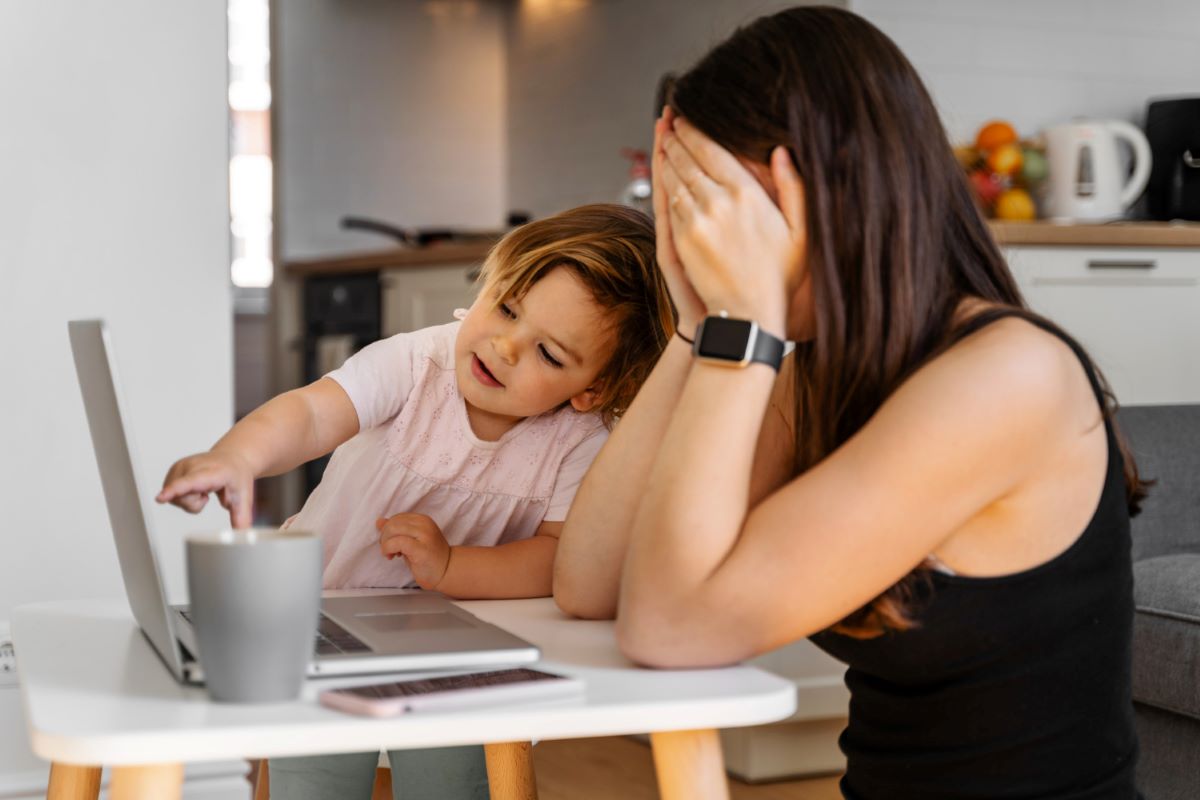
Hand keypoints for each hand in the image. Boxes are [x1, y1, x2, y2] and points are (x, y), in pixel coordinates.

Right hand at [156, 450, 254, 527]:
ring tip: (202, 490)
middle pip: (181, 498)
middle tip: (208, 494)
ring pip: (174, 498)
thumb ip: (241, 518)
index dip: (175, 491)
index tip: (161, 498)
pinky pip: (171, 494)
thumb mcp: (244, 497)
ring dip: (188, 501)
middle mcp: (192, 466)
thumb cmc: (236, 476)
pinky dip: (183, 496)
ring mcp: (179, 467)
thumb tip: (242, 537)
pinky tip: (195, 488)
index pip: (190, 483)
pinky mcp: (172, 470)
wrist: (232, 460)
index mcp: (211, 472)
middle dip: (194, 504)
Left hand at [376, 514, 450, 589]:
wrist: (446, 571)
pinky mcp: (421, 549)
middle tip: (388, 550)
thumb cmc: (428, 557)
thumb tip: (379, 521)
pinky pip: (397, 542)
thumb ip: (397, 530)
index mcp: (422, 519)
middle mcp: (424, 524)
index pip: (396, 518)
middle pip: (392, 523)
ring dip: (385, 543)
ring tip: (391, 554)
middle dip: (384, 537)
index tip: (390, 543)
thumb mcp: (411, 540)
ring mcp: (424, 535)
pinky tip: (392, 556)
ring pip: (393, 530)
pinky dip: (388, 549)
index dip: (387, 531)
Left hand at [658, 116, 806, 337]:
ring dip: (666, 158)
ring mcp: (695, 221)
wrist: (747, 314)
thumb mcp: (800, 231)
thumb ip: (793, 187)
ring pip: (674, 179)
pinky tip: (662, 175)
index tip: (686, 119)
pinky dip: (663, 185)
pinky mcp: (680, 240)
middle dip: (677, 139)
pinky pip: (668, 204)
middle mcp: (718, 203)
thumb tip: (781, 151)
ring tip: (663, 142)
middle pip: (688, 160)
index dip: (695, 132)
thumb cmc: (779, 276)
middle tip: (669, 123)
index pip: (712, 151)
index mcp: (747, 195)